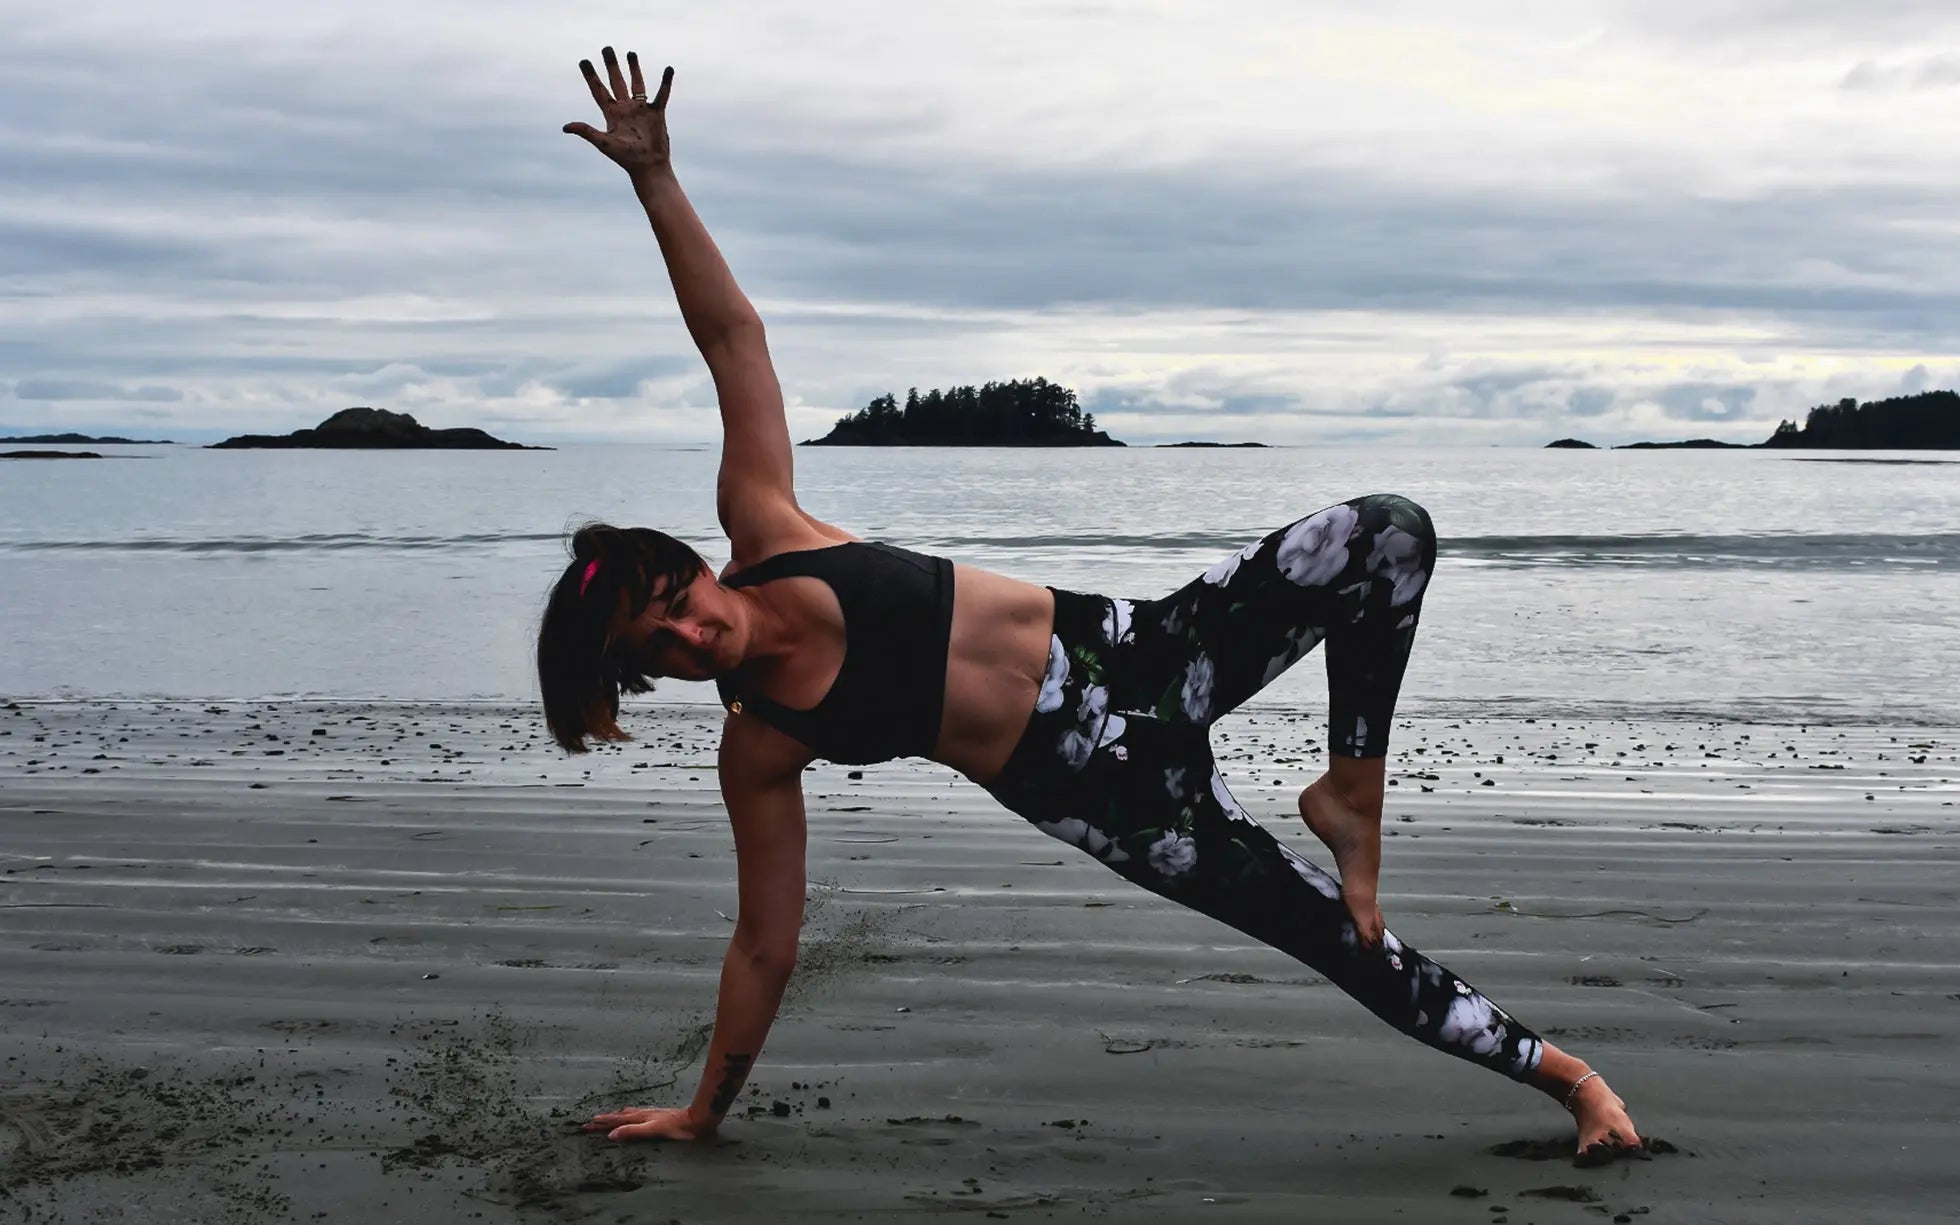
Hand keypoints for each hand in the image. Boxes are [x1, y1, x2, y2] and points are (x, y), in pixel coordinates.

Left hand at [563, 46, 673, 179]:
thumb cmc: (627, 159)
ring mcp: (641, 110)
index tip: (584, 61)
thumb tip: (565, 127)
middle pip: (616, 82)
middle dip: (611, 65)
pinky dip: (666, 83)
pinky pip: (662, 94)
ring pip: (637, 84)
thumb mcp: (604, 143)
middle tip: (607, 48)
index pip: (599, 91)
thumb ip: (586, 132)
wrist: (649, 167)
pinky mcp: (657, 113)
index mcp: (611, 115)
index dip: (591, 76)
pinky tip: (669, 69)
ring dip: (634, 68)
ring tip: (630, 53)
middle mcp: (625, 109)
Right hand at [582, 1105, 715, 1141]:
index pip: (616, 1122)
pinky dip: (628, 1116)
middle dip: (604, 1120)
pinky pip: (636, 1114)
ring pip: (628, 1114)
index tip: (586, 1125)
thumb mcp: (652, 1131)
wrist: (696, 1120)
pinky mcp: (657, 1116)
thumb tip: (611, 1134)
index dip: (601, 1124)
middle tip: (590, 1121)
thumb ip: (632, 1132)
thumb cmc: (676, 1128)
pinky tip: (633, 1116)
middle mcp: (643, 1114)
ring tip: (607, 1116)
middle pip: (619, 1116)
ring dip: (615, 1116)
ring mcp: (650, 1114)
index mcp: (639, 1118)